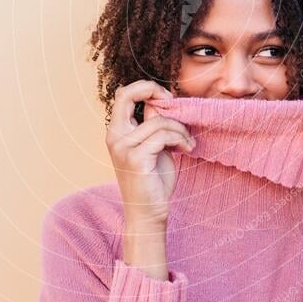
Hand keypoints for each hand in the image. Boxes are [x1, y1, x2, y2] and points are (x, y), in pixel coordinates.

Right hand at [106, 79, 195, 225]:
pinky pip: (163, 136)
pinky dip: (180, 139)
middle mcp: (114, 137)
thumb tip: (162, 102)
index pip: (123, 94)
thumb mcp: (153, 146)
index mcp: (116, 132)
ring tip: (188, 142)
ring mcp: (122, 147)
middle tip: (174, 101)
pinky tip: (188, 149)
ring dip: (180, 129)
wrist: (148, 213)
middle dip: (153, 90)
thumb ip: (153, 125)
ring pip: (158, 120)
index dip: (146, 88)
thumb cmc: (153, 181)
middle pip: (126, 95)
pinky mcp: (135, 158)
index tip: (167, 98)